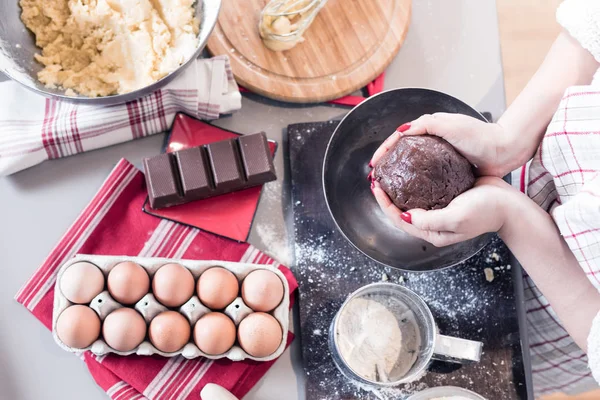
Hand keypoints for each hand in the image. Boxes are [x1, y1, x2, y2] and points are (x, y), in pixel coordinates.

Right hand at [370, 113, 512, 176]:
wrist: (506, 150)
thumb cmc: (482, 136)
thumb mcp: (451, 125)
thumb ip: (426, 124)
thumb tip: (401, 130)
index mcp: (430, 127)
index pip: (399, 137)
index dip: (384, 150)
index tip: (374, 164)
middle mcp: (432, 141)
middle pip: (401, 152)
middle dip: (386, 164)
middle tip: (376, 178)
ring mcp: (439, 157)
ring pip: (411, 166)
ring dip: (397, 175)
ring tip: (387, 186)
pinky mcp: (447, 170)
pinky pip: (424, 177)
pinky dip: (413, 183)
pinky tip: (409, 193)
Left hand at [372, 177, 518, 246]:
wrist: (510, 204)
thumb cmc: (486, 211)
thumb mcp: (455, 218)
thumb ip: (429, 220)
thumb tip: (405, 216)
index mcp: (432, 232)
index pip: (400, 220)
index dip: (385, 204)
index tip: (377, 187)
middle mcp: (433, 223)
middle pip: (401, 211)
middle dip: (387, 197)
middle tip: (377, 178)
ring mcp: (440, 210)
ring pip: (411, 201)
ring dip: (398, 189)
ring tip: (388, 174)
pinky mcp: (447, 198)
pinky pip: (424, 191)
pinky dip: (414, 182)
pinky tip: (409, 171)